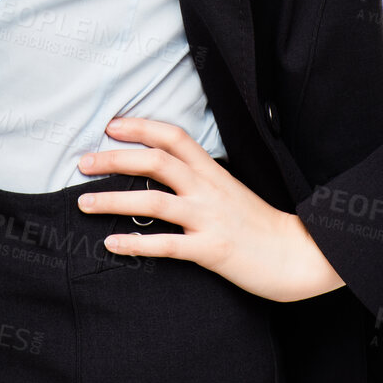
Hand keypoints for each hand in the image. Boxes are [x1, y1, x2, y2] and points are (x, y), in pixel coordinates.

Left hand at [75, 116, 346, 303]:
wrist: (299, 255)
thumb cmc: (259, 224)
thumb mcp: (229, 190)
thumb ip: (199, 178)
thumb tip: (161, 171)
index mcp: (212, 171)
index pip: (173, 136)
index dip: (140, 127)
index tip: (110, 127)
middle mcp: (208, 189)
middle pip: (156, 161)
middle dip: (114, 159)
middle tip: (83, 163)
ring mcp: (209, 219)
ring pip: (154, 201)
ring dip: (114, 200)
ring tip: (84, 203)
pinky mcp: (211, 250)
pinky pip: (166, 245)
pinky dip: (136, 243)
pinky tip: (111, 242)